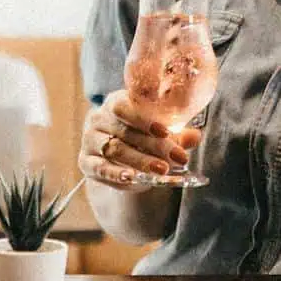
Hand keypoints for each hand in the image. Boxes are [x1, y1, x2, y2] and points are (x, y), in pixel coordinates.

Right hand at [80, 91, 199, 185]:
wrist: (118, 158)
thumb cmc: (141, 138)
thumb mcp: (160, 134)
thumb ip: (176, 134)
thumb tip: (195, 137)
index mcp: (115, 102)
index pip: (123, 106)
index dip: (143, 118)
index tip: (165, 131)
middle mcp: (98, 118)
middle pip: (124, 131)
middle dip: (153, 145)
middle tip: (178, 157)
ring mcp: (90, 140)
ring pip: (114, 149)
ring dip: (140, 160)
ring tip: (163, 170)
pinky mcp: (85, 162)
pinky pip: (99, 168)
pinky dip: (115, 174)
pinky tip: (131, 177)